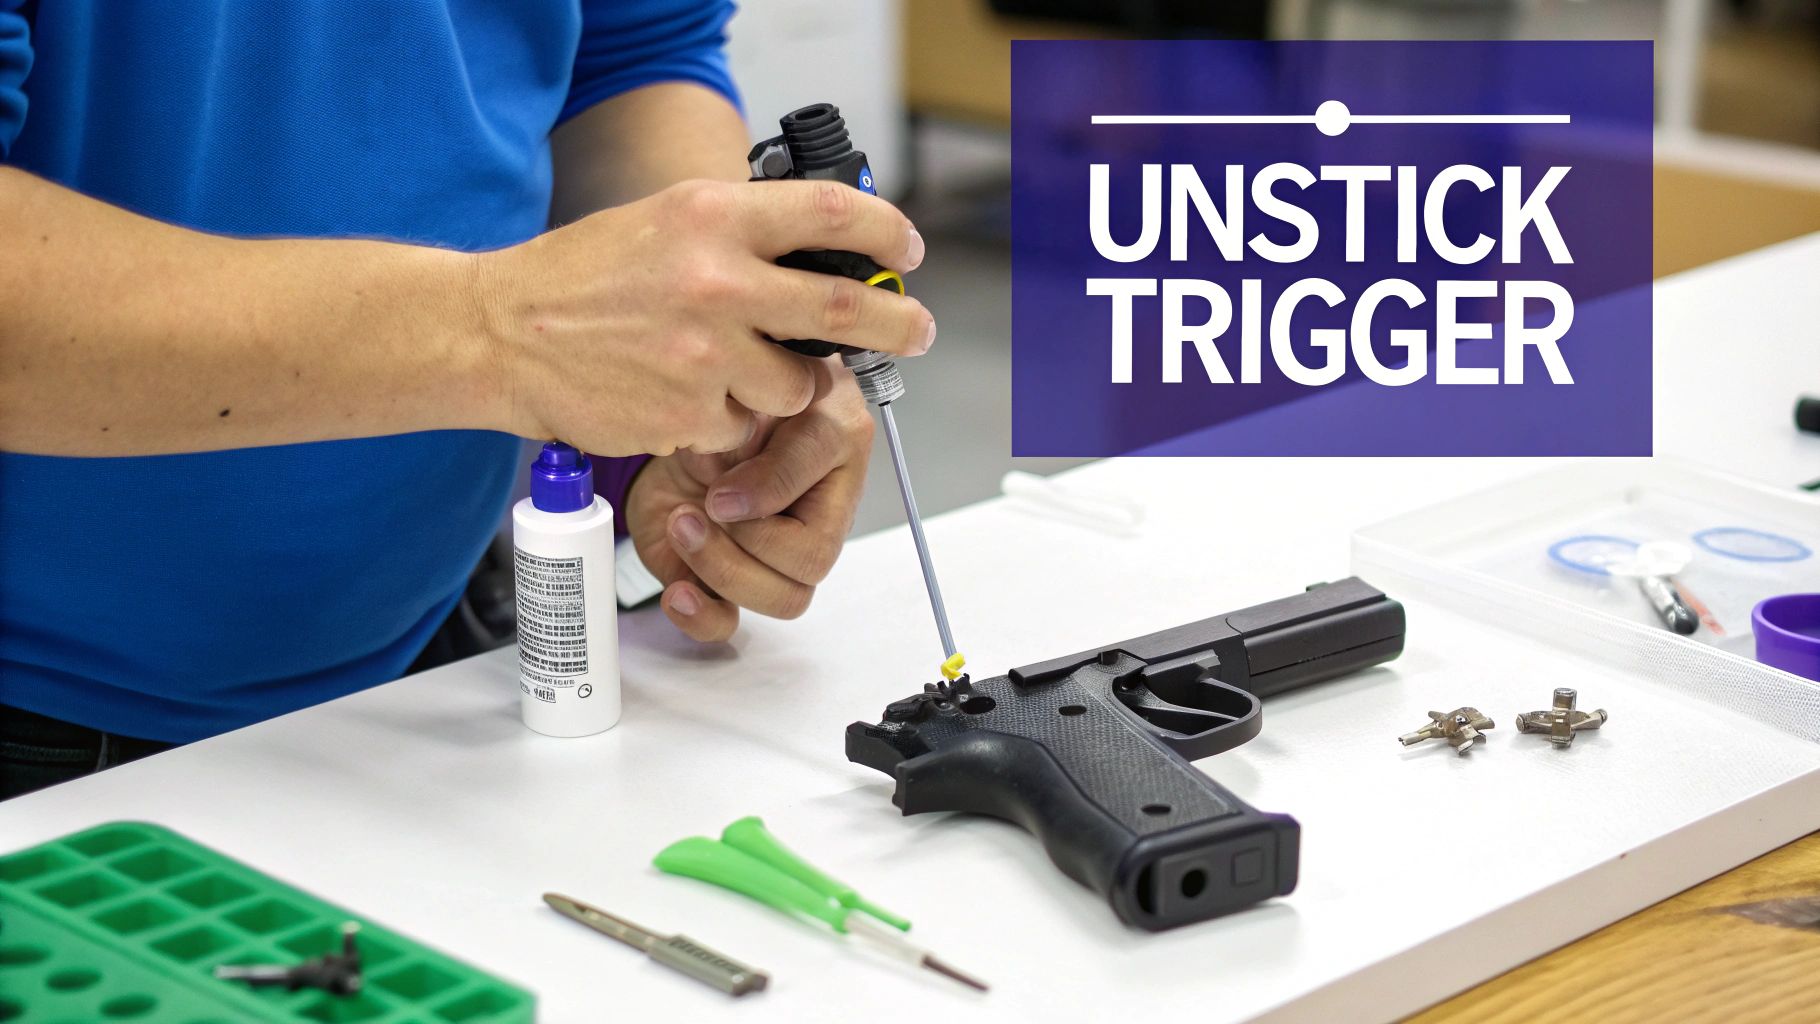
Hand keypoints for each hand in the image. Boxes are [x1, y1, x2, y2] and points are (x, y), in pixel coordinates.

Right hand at [474, 178, 931, 456]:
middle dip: (899, 324)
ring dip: (783, 385)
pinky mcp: (690, 417)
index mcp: (713, 218)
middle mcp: (717, 282)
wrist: (501, 335)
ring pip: (796, 385)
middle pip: (848, 309)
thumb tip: (825, 249)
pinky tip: (679, 394)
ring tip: (732, 369)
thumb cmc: (581, 277)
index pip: (833, 214)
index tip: (905, 249)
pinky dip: (724, 418)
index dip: (886, 233)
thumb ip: (743, 231)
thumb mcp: (665, 220)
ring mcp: (706, 356)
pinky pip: (742, 425)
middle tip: (917, 330)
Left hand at [625, 360, 873, 640]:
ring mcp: (780, 552)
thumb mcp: (743, 390)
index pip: (819, 477)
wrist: (685, 415)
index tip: (721, 491)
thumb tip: (734, 492)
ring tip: (682, 525)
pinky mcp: (732, 577)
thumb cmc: (731, 397)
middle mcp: (820, 508)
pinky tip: (678, 591)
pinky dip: (702, 616)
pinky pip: (731, 621)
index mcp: (835, 445)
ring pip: (784, 598)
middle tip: (705, 504)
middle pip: (813, 562)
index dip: (767, 494)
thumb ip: (747, 424)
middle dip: (749, 540)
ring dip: (723, 569)